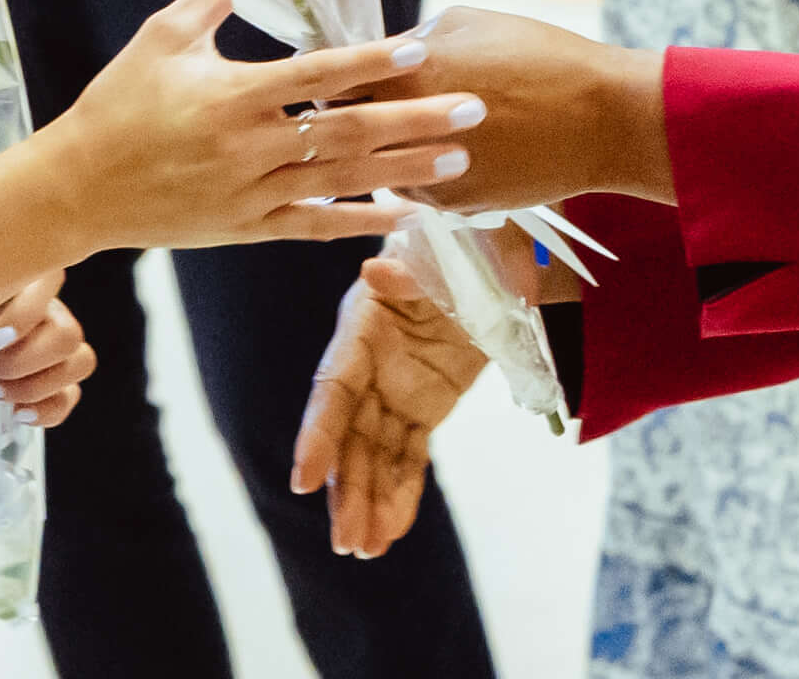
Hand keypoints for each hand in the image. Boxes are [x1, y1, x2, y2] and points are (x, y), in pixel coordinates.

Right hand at [37, 0, 479, 248]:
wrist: (76, 189)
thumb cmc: (116, 105)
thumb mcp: (160, 39)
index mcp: (232, 95)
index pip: (318, 75)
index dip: (372, 61)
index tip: (420, 49)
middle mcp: (249, 147)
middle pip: (348, 133)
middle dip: (415, 120)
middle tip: (472, 109)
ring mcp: (250, 193)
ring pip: (342, 183)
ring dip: (404, 172)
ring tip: (457, 162)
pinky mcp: (245, 228)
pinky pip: (313, 226)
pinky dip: (359, 221)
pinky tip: (405, 214)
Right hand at [290, 223, 492, 553]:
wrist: (494, 255)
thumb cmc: (461, 246)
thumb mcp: (442, 256)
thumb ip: (411, 273)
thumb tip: (375, 271)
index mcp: (362, 326)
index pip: (333, 387)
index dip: (317, 434)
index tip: (303, 480)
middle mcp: (368, 365)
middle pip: (348, 436)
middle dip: (346, 490)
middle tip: (345, 542)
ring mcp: (393, 389)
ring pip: (373, 455)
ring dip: (368, 502)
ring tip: (365, 551)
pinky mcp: (420, 407)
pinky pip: (407, 456)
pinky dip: (400, 492)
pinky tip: (389, 532)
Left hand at [360, 6, 668, 210]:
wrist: (603, 120)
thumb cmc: (541, 56)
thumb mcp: (470, 23)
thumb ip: (415, 40)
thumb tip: (383, 55)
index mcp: (405, 73)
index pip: (333, 83)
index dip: (332, 81)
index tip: (333, 80)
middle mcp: (407, 128)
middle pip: (345, 132)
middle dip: (346, 121)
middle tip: (353, 112)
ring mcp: (427, 174)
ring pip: (376, 167)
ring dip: (379, 154)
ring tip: (397, 136)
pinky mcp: (452, 206)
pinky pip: (415, 191)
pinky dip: (417, 176)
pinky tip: (437, 157)